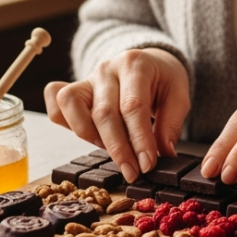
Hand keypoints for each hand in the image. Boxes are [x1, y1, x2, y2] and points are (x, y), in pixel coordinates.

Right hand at [44, 48, 190, 182]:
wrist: (149, 62)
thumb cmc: (163, 81)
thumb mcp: (179, 95)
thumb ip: (171, 124)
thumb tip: (164, 154)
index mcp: (135, 65)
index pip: (133, 106)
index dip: (139, 139)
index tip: (147, 165)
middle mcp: (106, 69)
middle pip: (104, 113)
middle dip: (118, 149)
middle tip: (132, 173)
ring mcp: (86, 79)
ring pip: (72, 106)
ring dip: (90, 137)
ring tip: (114, 153)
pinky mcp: (75, 90)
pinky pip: (57, 105)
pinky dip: (66, 124)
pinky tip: (90, 138)